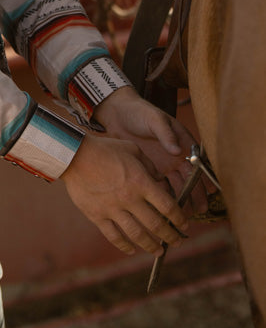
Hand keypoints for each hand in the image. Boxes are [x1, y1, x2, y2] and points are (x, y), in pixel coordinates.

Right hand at [61, 132, 188, 255]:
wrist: (74, 155)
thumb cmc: (105, 149)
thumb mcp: (132, 149)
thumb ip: (148, 165)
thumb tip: (159, 180)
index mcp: (141, 182)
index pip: (167, 206)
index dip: (179, 218)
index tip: (185, 225)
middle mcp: (130, 199)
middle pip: (156, 224)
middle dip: (170, 236)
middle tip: (177, 241)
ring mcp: (113, 209)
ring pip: (137, 235)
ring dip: (151, 245)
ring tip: (159, 251)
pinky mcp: (97, 216)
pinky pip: (113, 236)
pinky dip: (124, 246)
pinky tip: (132, 249)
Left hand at [92, 87, 208, 214]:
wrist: (117, 114)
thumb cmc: (139, 112)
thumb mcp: (154, 119)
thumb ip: (166, 134)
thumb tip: (178, 151)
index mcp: (182, 142)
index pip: (198, 162)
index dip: (205, 176)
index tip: (210, 191)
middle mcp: (176, 156)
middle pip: (190, 178)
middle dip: (196, 194)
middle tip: (200, 210)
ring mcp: (164, 164)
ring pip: (177, 185)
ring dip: (182, 199)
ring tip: (185, 216)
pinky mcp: (151, 170)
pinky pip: (161, 187)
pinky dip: (164, 198)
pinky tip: (166, 211)